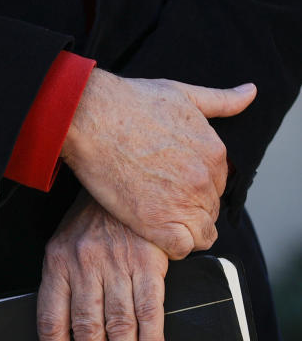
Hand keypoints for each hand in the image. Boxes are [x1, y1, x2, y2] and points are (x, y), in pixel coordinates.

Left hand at [37, 193, 167, 340]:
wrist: (126, 179)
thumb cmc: (92, 223)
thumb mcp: (65, 247)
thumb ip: (64, 287)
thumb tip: (65, 339)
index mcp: (56, 268)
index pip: (51, 324)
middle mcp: (83, 269)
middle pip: (86, 331)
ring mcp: (117, 265)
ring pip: (119, 325)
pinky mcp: (148, 261)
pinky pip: (150, 305)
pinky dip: (152, 337)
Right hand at [61, 69, 253, 258]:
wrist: (91, 117)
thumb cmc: (128, 102)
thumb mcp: (182, 93)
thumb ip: (220, 100)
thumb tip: (249, 93)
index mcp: (214, 152)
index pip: (217, 185)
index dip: (194, 188)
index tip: (170, 186)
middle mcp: (205, 179)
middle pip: (209, 209)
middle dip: (187, 209)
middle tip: (156, 201)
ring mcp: (183, 201)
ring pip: (201, 233)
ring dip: (182, 230)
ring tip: (154, 220)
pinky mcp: (157, 221)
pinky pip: (181, 248)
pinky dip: (172, 246)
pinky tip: (152, 233)